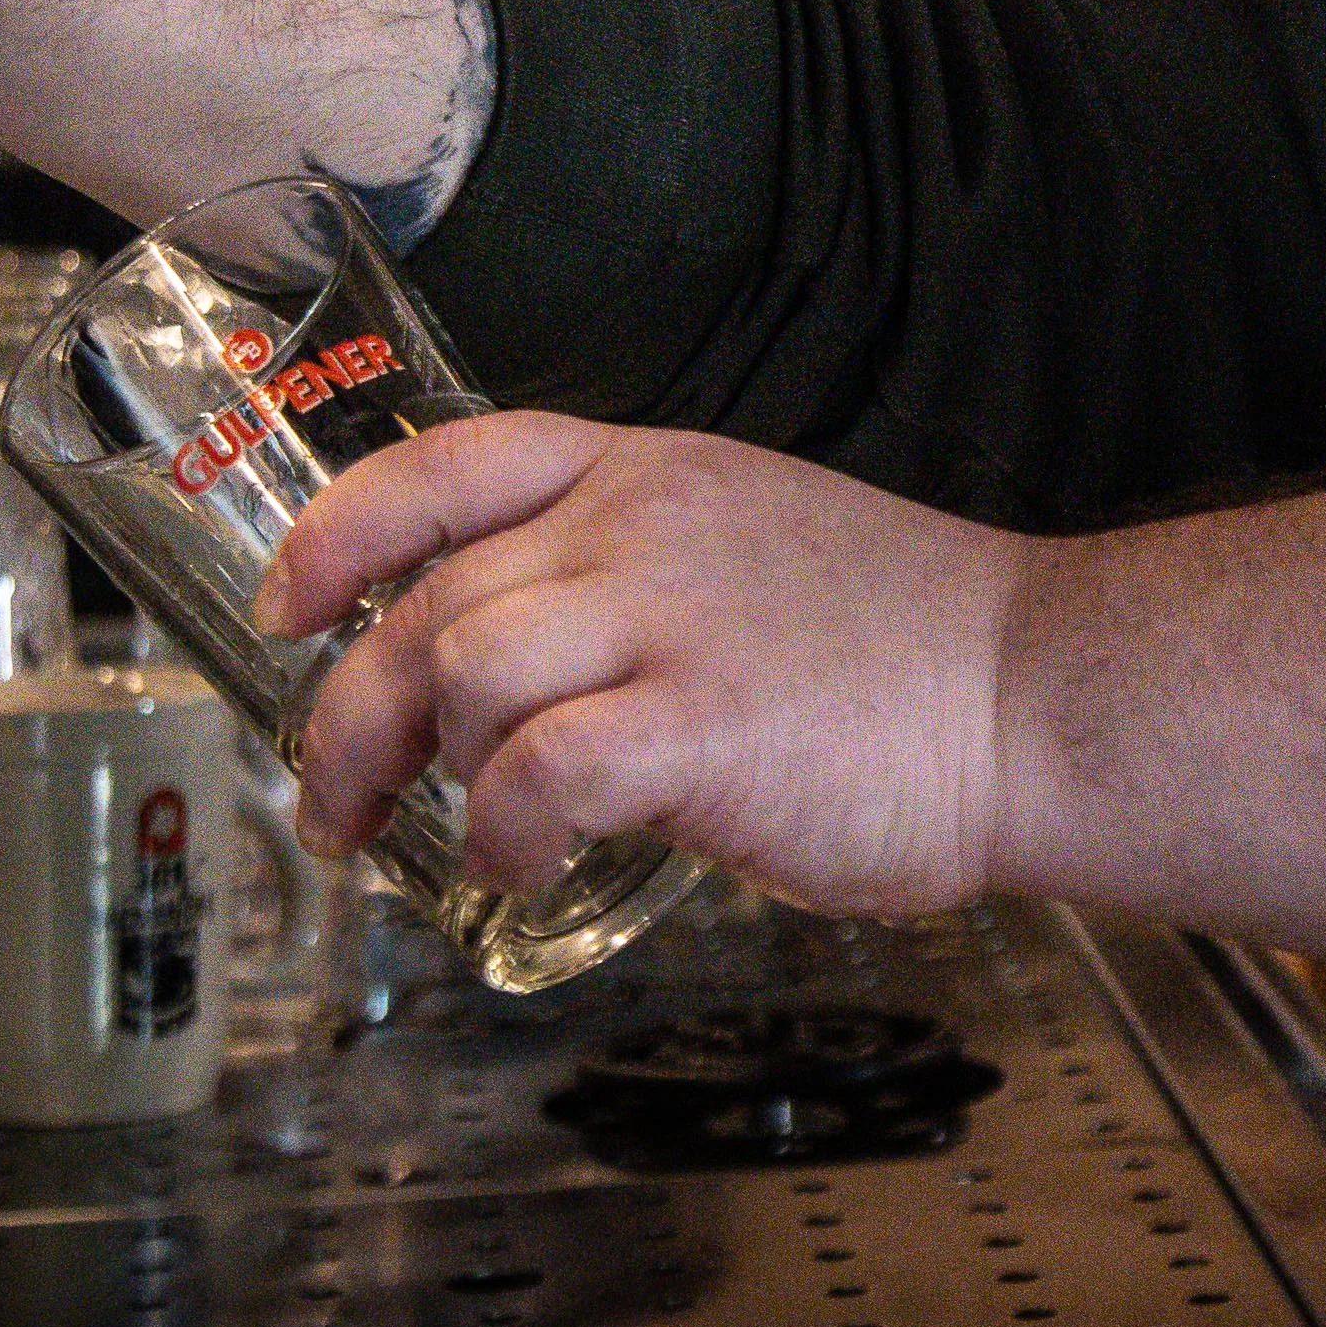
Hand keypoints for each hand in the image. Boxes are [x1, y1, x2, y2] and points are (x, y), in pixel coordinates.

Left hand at [264, 414, 1033, 917]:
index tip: (289, 604)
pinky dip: (501, 829)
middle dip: (346, 711)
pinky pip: (536, 770)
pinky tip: (524, 864)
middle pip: (430, 597)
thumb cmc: (910, 651)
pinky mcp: (700, 724)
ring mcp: (674, 618)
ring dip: (421, 767)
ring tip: (445, 833)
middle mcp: (647, 526)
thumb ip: (636, 575)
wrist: (1036, 696)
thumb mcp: (753, 551)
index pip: (451, 463)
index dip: (343, 532)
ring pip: (464, 666)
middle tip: (333, 795)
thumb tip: (517, 672)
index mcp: (656, 473)